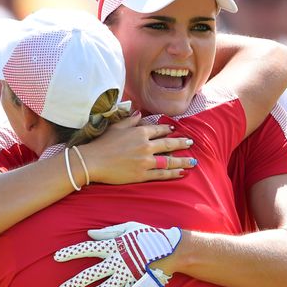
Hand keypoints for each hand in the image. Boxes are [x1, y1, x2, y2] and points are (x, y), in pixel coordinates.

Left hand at [54, 222, 180, 286]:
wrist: (172, 250)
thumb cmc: (149, 236)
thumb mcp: (128, 227)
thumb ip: (108, 232)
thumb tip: (89, 233)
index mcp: (113, 245)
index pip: (87, 249)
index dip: (71, 252)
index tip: (57, 257)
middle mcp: (117, 262)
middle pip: (91, 274)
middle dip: (74, 283)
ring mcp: (126, 276)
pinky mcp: (136, 285)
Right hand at [77, 112, 196, 184]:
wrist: (93, 161)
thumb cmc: (102, 143)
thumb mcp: (116, 127)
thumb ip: (130, 120)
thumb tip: (139, 112)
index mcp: (139, 132)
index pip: (159, 130)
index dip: (169, 130)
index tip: (175, 130)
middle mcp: (146, 145)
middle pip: (169, 144)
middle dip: (182, 143)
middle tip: (191, 143)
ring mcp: (145, 161)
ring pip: (169, 160)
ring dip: (183, 161)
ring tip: (193, 161)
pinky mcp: (142, 174)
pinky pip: (162, 174)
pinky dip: (173, 173)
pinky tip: (182, 173)